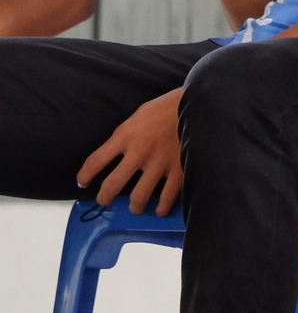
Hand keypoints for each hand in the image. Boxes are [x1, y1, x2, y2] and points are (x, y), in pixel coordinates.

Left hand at [79, 89, 183, 215]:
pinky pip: (167, 196)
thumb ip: (126, 135)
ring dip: (134, 207)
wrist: (199, 102)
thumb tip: (115, 153)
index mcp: (125, 135)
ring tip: (135, 208)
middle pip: (112, 186)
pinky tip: (159, 210)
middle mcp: (139, 152)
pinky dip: (161, 207)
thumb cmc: (167, 107)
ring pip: (138, 197)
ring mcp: (160, 163)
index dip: (84, 176)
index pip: (95, 162)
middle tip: (105, 201)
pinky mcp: (180, 169)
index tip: (82, 183)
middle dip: (104, 198)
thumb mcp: (139, 115)